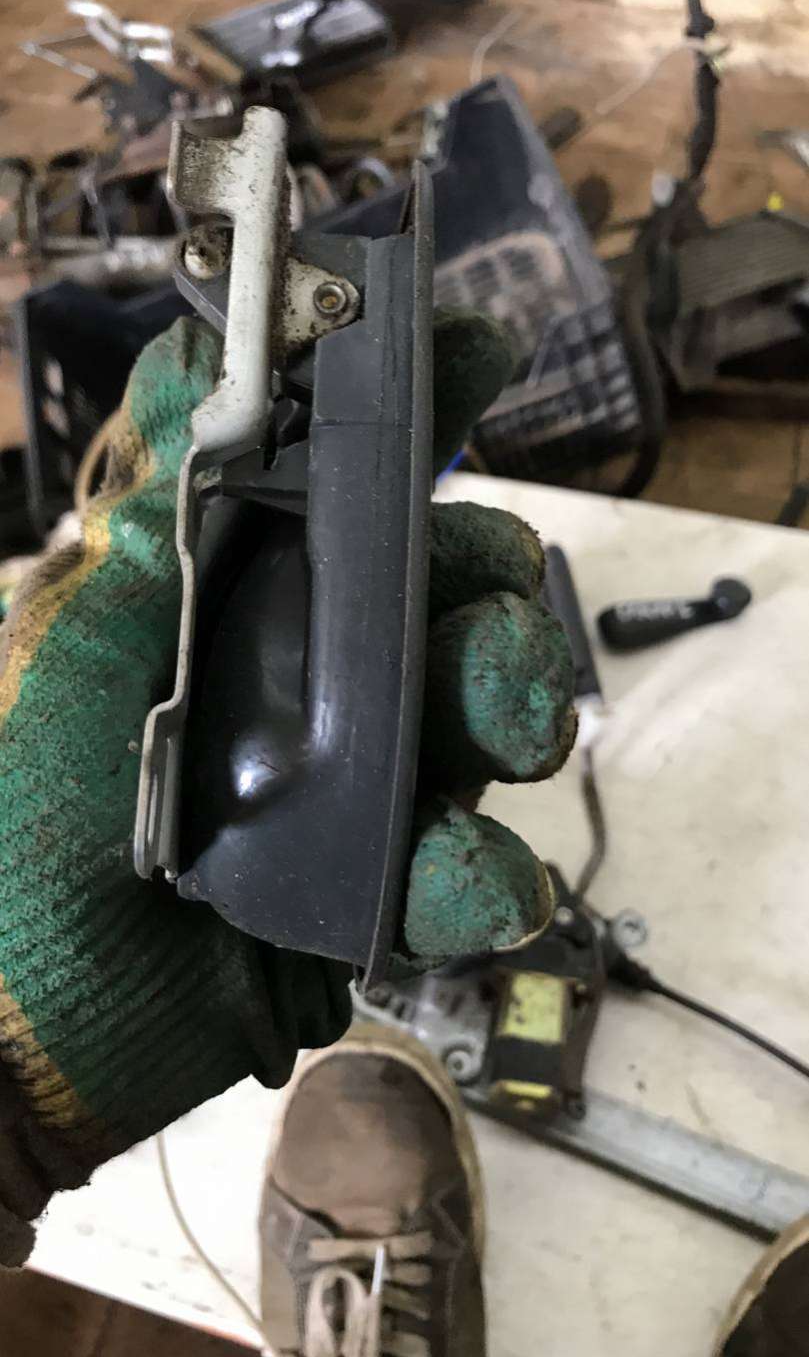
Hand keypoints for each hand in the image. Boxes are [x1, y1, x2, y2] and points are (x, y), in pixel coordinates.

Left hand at [0, 311, 572, 1261]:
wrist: (6, 1020)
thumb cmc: (22, 807)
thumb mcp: (79, 629)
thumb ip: (160, 499)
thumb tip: (193, 336)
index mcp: (243, 594)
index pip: (350, 486)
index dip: (416, 412)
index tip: (470, 350)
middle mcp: (309, 674)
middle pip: (447, 597)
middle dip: (492, 590)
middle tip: (496, 610)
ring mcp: (350, 784)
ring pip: (477, 724)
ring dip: (508, 713)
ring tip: (510, 735)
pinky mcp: (374, 894)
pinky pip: (463, 875)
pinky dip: (479, 879)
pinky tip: (472, 886)